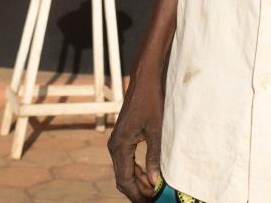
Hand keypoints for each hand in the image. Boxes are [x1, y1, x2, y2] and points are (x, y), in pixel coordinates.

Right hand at [107, 76, 164, 201]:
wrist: (145, 79)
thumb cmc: (152, 101)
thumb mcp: (156, 130)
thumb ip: (154, 156)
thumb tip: (155, 182)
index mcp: (120, 145)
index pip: (125, 180)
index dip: (137, 194)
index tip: (150, 202)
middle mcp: (115, 146)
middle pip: (123, 179)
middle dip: (138, 191)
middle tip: (155, 198)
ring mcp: (117, 142)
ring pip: (125, 171)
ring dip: (138, 182)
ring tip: (154, 191)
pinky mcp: (123, 138)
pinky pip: (127, 161)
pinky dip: (137, 171)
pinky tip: (150, 176)